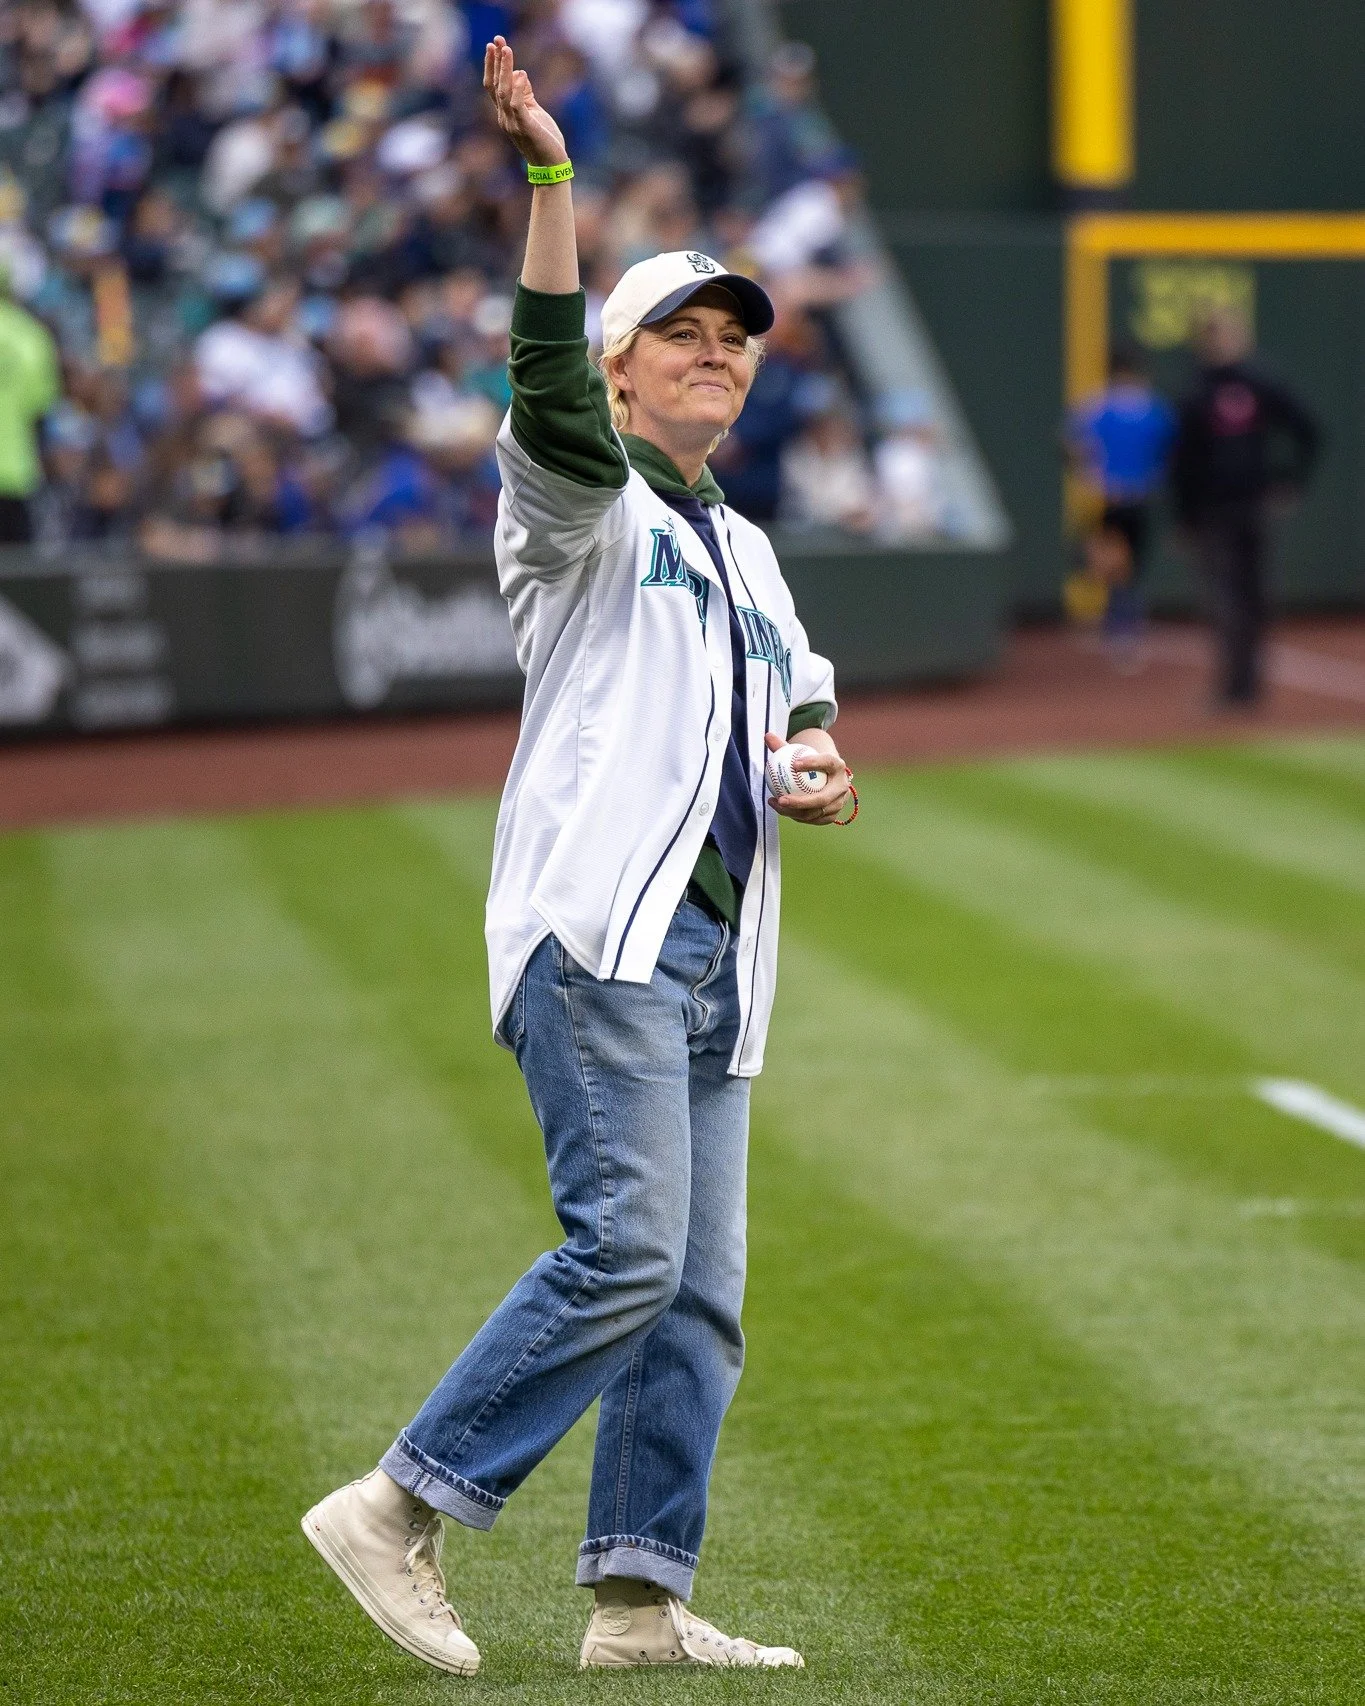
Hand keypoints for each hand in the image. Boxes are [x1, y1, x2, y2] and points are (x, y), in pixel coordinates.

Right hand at [483, 35, 567, 167]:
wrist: (552, 166)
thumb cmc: (544, 140)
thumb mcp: (534, 112)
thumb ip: (525, 94)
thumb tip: (519, 74)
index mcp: (505, 114)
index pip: (493, 86)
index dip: (493, 65)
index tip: (494, 45)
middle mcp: (504, 118)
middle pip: (494, 86)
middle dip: (494, 62)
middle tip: (495, 41)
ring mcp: (513, 124)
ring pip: (503, 92)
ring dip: (504, 70)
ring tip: (507, 50)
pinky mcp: (525, 128)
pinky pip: (517, 106)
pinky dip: (517, 89)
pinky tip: (521, 74)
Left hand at [764, 731, 853, 825]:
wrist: (826, 776)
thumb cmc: (808, 762)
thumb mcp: (799, 752)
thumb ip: (783, 746)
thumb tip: (767, 736)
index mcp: (837, 765)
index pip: (828, 762)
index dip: (813, 763)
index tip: (794, 764)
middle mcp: (842, 786)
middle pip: (823, 798)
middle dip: (801, 802)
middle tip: (781, 799)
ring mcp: (839, 803)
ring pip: (815, 812)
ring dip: (794, 811)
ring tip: (776, 803)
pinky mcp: (832, 815)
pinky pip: (812, 819)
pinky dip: (796, 816)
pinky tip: (781, 809)